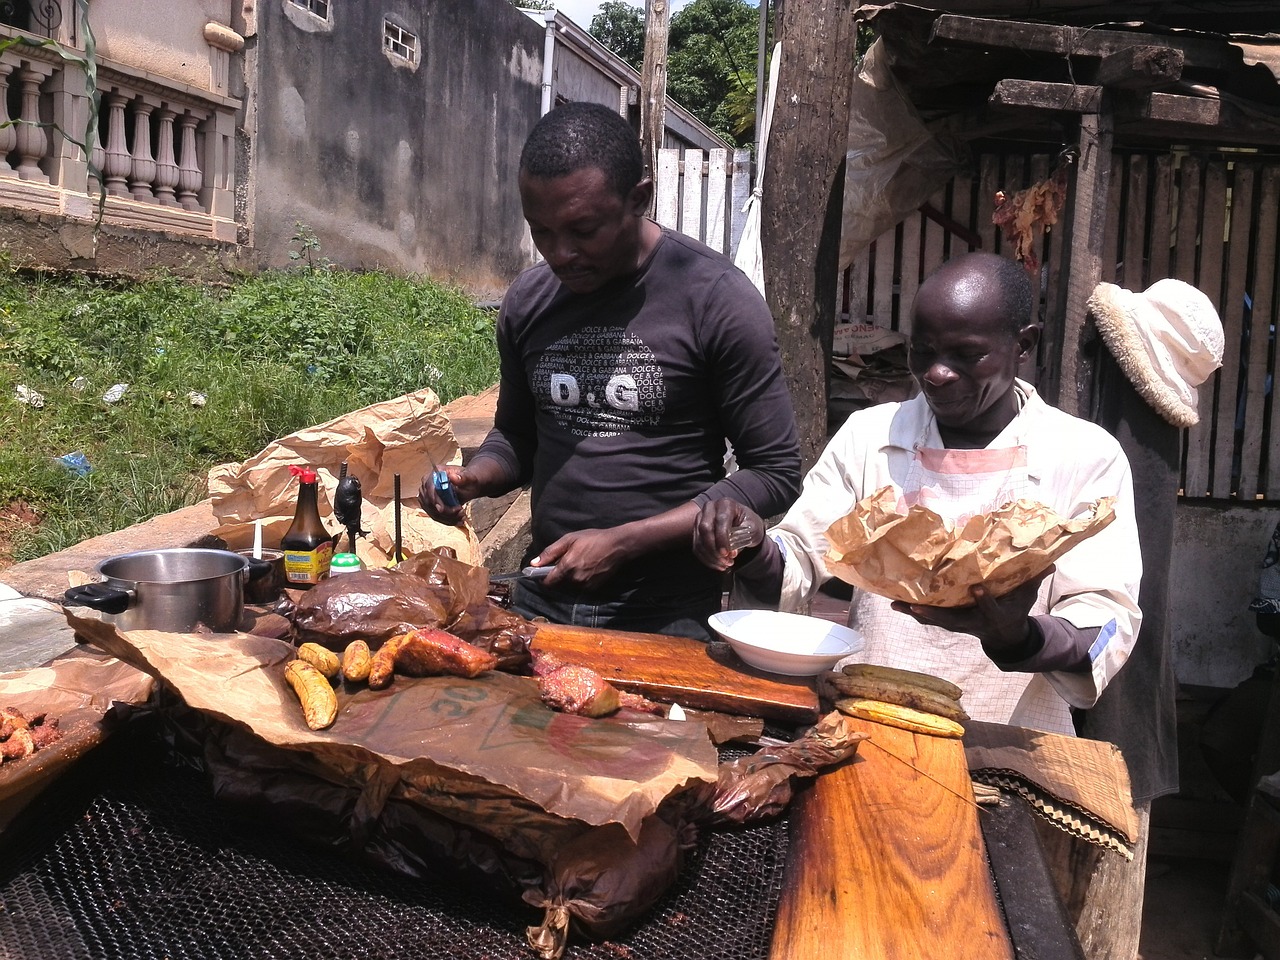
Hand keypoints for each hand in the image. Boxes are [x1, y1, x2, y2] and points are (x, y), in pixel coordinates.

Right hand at [417, 465, 468, 525]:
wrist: (467, 485)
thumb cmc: (467, 479)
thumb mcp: (469, 477)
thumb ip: (462, 477)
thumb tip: (453, 477)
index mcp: (434, 474)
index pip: (429, 487)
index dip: (434, 499)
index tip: (441, 509)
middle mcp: (427, 485)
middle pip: (429, 502)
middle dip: (444, 511)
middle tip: (460, 512)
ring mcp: (426, 496)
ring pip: (432, 512)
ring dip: (448, 517)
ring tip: (462, 515)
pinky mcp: (430, 506)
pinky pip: (435, 516)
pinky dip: (447, 520)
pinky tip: (458, 520)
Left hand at [535, 528, 631, 590]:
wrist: (617, 546)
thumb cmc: (593, 539)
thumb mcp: (569, 540)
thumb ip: (550, 553)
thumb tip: (533, 564)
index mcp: (567, 567)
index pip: (547, 582)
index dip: (542, 578)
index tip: (541, 572)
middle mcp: (575, 580)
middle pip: (558, 584)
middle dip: (558, 576)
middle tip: (565, 561)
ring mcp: (586, 585)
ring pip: (569, 586)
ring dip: (568, 578)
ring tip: (578, 563)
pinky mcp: (594, 588)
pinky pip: (580, 587)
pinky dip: (579, 580)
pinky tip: (586, 568)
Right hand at [693, 499, 764, 572]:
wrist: (744, 524)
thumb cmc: (749, 524)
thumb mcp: (752, 528)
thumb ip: (742, 536)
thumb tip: (731, 551)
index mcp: (726, 504)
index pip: (720, 520)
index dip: (722, 538)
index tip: (727, 554)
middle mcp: (710, 508)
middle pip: (705, 529)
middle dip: (714, 548)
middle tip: (726, 560)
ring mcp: (700, 518)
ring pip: (699, 540)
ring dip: (711, 556)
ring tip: (725, 565)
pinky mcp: (696, 530)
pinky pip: (696, 547)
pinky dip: (706, 559)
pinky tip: (717, 564)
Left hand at [890, 566, 1054, 657]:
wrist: (1005, 636)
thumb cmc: (1016, 610)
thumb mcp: (1027, 597)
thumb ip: (1034, 579)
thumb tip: (1051, 561)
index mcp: (994, 614)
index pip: (989, 608)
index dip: (983, 600)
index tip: (976, 589)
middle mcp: (972, 622)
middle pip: (951, 620)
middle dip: (934, 614)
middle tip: (915, 607)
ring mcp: (959, 623)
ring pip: (935, 620)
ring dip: (915, 613)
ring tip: (895, 605)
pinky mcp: (949, 622)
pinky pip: (929, 618)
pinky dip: (913, 612)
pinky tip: (895, 604)